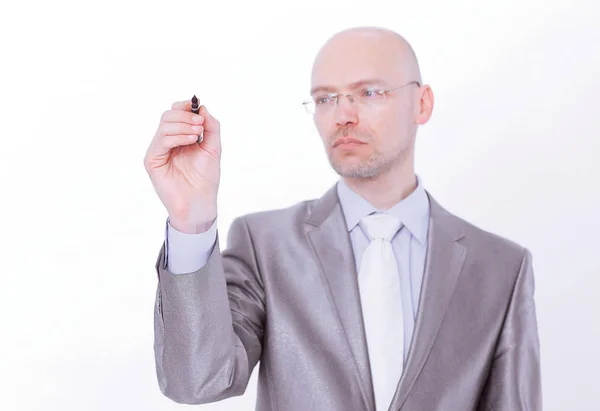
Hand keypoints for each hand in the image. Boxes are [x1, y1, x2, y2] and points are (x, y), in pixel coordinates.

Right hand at [144, 98, 220, 232]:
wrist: (200, 202)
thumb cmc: (206, 178)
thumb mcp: (214, 148)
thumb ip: (211, 127)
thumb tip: (203, 107)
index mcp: (179, 137)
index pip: (176, 113)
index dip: (185, 106)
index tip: (197, 104)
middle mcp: (167, 142)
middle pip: (168, 116)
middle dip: (185, 116)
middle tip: (200, 124)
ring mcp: (158, 151)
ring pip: (164, 125)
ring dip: (183, 125)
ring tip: (197, 134)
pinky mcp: (152, 161)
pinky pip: (161, 141)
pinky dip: (177, 136)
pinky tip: (191, 141)